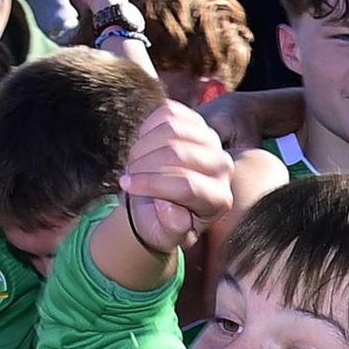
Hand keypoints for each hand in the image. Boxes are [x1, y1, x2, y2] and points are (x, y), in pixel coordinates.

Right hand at [117, 99, 234, 254]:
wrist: (160, 200)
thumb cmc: (162, 221)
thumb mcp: (164, 236)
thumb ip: (170, 228)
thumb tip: (167, 207)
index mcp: (219, 200)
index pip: (186, 185)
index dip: (151, 184)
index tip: (125, 186)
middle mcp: (222, 167)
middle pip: (177, 154)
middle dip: (143, 164)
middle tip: (127, 176)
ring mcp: (212, 141)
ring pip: (172, 129)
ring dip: (142, 146)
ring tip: (134, 164)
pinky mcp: (197, 121)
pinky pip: (168, 113)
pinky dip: (147, 128)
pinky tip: (142, 146)